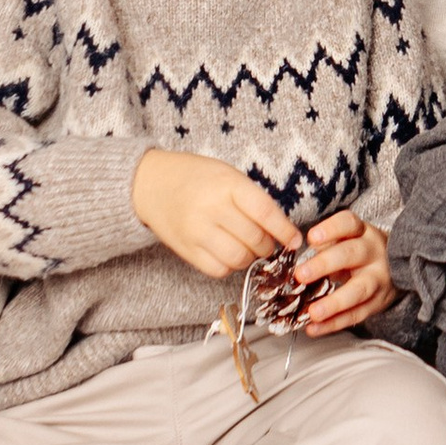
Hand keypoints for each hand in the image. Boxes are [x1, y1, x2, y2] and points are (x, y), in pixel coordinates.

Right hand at [131, 147, 302, 279]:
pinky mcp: (186, 250)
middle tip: (267, 241)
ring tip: (248, 247)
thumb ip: (253, 199)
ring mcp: (197, 232)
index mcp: (226, 185)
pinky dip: (230, 266)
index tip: (294, 240)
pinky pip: (218, 270)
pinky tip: (228, 253)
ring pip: (239, 259)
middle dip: (268, 245)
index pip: (265, 212)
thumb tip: (282, 231)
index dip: (285, 230)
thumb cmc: (196, 177)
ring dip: (251, 258)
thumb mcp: (228, 175)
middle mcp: (211, 209)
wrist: (151, 184)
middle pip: (255, 239)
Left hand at [295, 209, 394, 334]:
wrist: (397, 267)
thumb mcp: (349, 239)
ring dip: (333, 303)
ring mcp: (378, 280)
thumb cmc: (361, 251)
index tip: (311, 238)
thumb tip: (301, 255)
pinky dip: (333, 324)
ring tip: (312, 312)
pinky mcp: (377, 303)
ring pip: (358, 291)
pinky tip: (314, 328)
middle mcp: (373, 253)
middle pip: (351, 255)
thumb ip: (327, 243)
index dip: (330, 230)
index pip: (348, 224)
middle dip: (325, 265)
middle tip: (301, 275)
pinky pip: (355, 315)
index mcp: (363, 232)